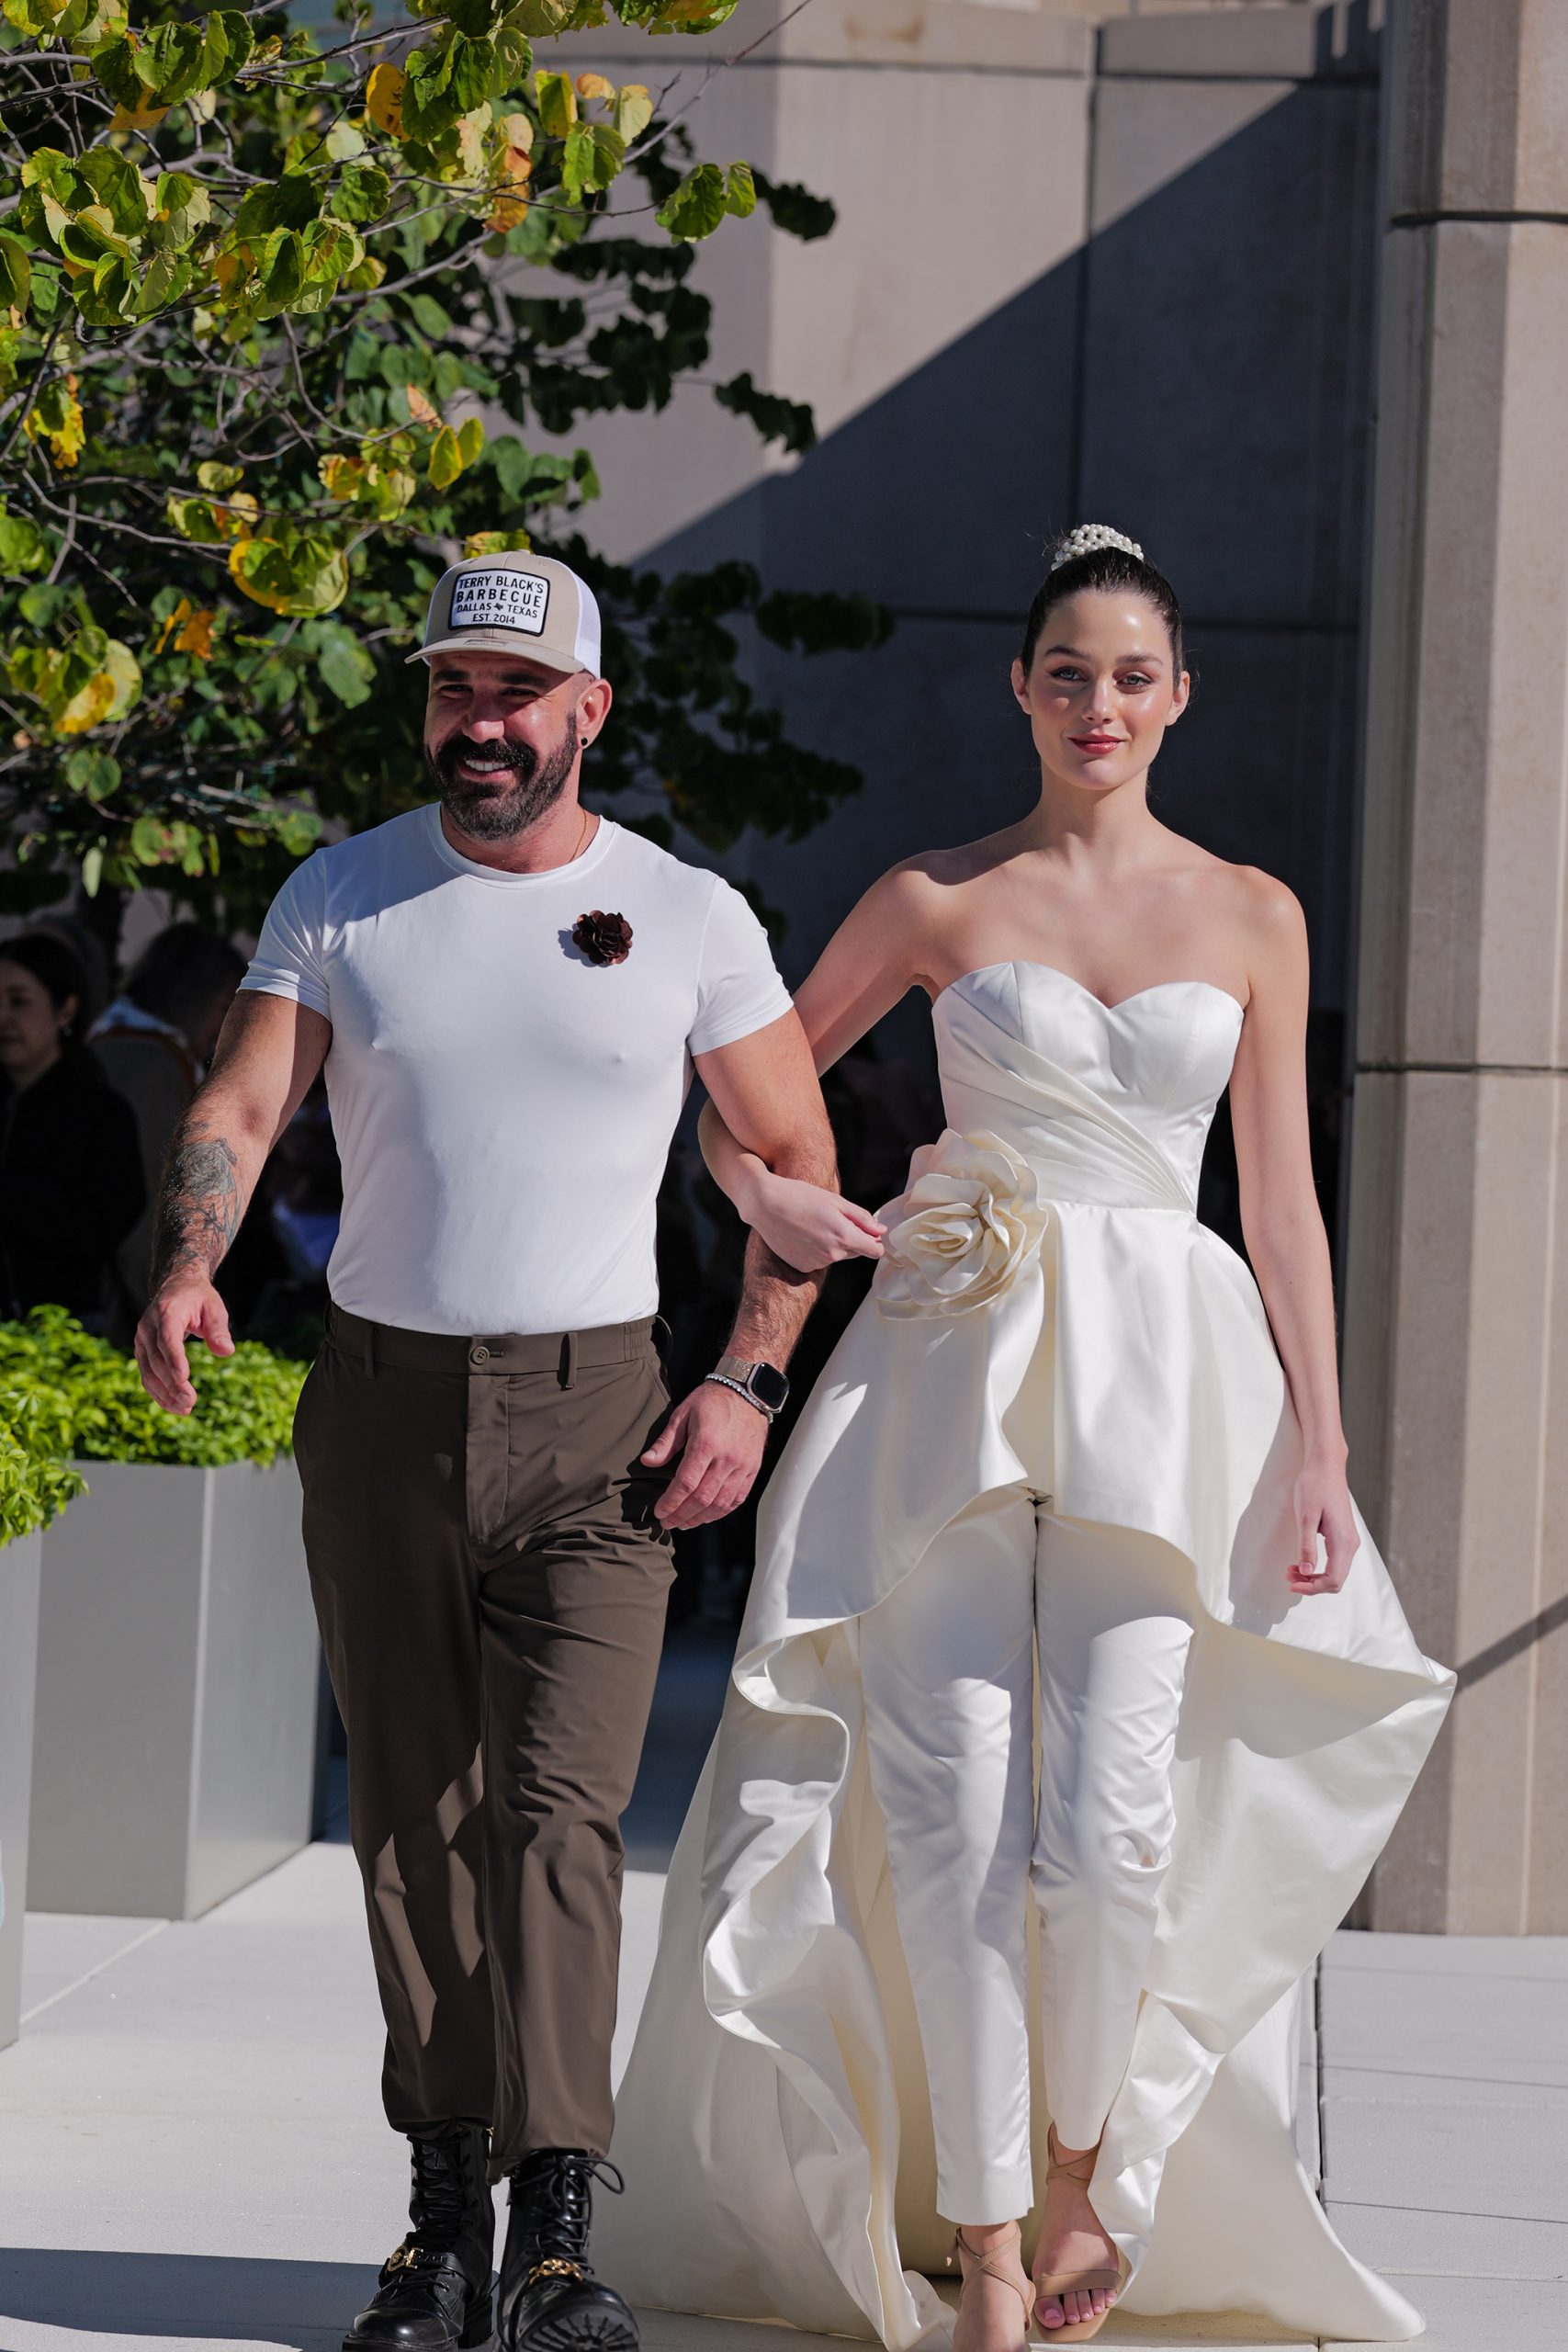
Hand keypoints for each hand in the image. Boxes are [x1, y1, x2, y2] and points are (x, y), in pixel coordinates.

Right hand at [134, 1275, 234, 1415]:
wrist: (175, 1288)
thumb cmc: (199, 1299)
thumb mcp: (215, 1307)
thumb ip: (219, 1329)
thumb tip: (227, 1351)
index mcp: (167, 1312)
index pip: (167, 1338)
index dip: (174, 1359)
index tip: (184, 1378)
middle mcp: (148, 1326)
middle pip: (157, 1359)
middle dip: (172, 1383)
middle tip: (190, 1402)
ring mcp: (141, 1340)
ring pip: (148, 1371)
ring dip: (164, 1393)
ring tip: (185, 1409)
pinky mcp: (141, 1352)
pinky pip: (146, 1375)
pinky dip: (158, 1393)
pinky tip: (173, 1406)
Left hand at [642, 1380, 769, 1529]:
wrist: (747, 1392)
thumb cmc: (712, 1401)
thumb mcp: (683, 1413)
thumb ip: (666, 1441)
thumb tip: (647, 1461)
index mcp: (706, 1443)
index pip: (685, 1483)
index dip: (670, 1502)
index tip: (659, 1512)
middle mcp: (726, 1458)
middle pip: (702, 1499)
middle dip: (681, 1515)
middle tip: (668, 1523)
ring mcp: (742, 1466)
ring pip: (720, 1503)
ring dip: (700, 1518)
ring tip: (684, 1523)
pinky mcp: (752, 1469)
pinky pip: (737, 1498)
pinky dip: (721, 1512)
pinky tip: (708, 1515)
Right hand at [750, 1170, 885, 1273]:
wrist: (765, 1204)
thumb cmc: (800, 1196)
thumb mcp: (835, 1201)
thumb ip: (862, 1218)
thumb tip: (881, 1231)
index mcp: (844, 1236)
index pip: (875, 1251)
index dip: (874, 1241)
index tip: (867, 1232)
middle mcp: (832, 1254)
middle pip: (856, 1252)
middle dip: (851, 1239)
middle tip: (830, 1219)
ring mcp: (816, 1263)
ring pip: (836, 1256)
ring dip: (832, 1244)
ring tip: (812, 1225)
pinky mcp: (803, 1267)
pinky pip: (819, 1261)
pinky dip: (815, 1250)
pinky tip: (801, 1235)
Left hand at [1287, 1457, 1359, 1595]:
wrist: (1326, 1465)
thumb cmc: (1314, 1486)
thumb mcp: (1306, 1517)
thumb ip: (1307, 1546)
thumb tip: (1307, 1572)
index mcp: (1343, 1541)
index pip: (1333, 1579)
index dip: (1311, 1588)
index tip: (1291, 1584)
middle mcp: (1351, 1544)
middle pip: (1336, 1580)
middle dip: (1311, 1584)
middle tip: (1287, 1576)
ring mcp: (1349, 1539)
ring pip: (1336, 1571)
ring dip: (1314, 1576)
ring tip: (1291, 1570)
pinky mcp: (1344, 1535)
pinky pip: (1335, 1561)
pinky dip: (1319, 1567)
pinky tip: (1302, 1561)